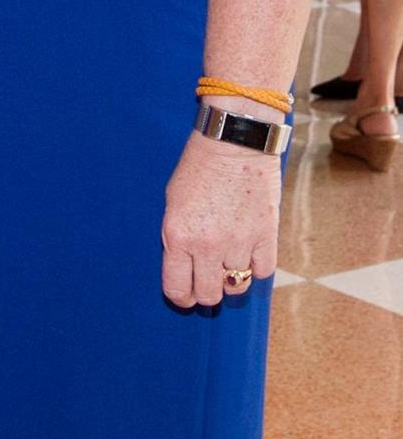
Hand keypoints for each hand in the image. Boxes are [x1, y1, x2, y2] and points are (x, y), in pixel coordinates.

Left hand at [161, 132, 280, 307]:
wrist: (234, 141)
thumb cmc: (198, 166)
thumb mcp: (174, 202)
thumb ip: (178, 237)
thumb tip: (185, 267)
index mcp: (178, 235)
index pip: (178, 289)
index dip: (181, 297)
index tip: (186, 294)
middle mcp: (208, 245)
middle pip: (209, 295)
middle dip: (206, 291)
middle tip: (208, 278)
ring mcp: (239, 242)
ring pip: (237, 286)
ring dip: (232, 278)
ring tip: (229, 259)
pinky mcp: (265, 236)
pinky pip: (262, 271)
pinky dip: (255, 266)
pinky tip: (249, 250)